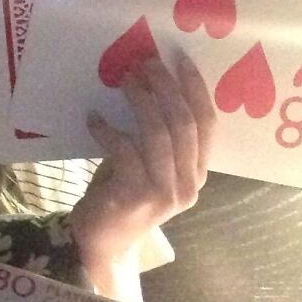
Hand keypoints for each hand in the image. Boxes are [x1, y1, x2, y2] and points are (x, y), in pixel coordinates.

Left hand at [68, 53, 215, 296]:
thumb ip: (158, 135)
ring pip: (158, 133)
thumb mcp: (150, 164)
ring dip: (140, 100)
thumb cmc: (124, 194)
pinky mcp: (135, 196)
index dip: (196, 89)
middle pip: (184, 123)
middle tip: (145, 62)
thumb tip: (145, 81)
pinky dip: (107, 129)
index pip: (208, 125)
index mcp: (198, 174)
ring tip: (124, 78)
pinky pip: (124, 149)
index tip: (181, 59)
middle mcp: (189, 184)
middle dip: (165, 86)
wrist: (102, 242)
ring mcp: (164, 192)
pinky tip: (93, 118)